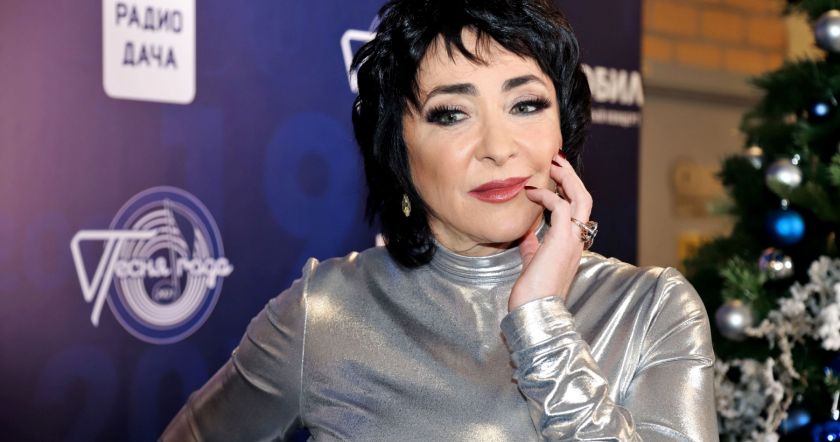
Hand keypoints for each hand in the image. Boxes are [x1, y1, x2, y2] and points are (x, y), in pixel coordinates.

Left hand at [508, 152, 592, 310]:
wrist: (534, 312)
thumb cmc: (532, 292)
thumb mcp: (533, 262)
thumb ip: (532, 246)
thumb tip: (525, 233)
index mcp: (572, 245)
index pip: (578, 210)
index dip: (567, 190)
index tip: (553, 176)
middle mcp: (577, 241)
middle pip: (584, 198)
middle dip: (571, 176)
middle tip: (555, 161)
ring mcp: (572, 241)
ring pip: (581, 198)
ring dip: (566, 178)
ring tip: (551, 164)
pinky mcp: (561, 242)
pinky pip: (562, 208)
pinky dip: (548, 196)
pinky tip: (532, 193)